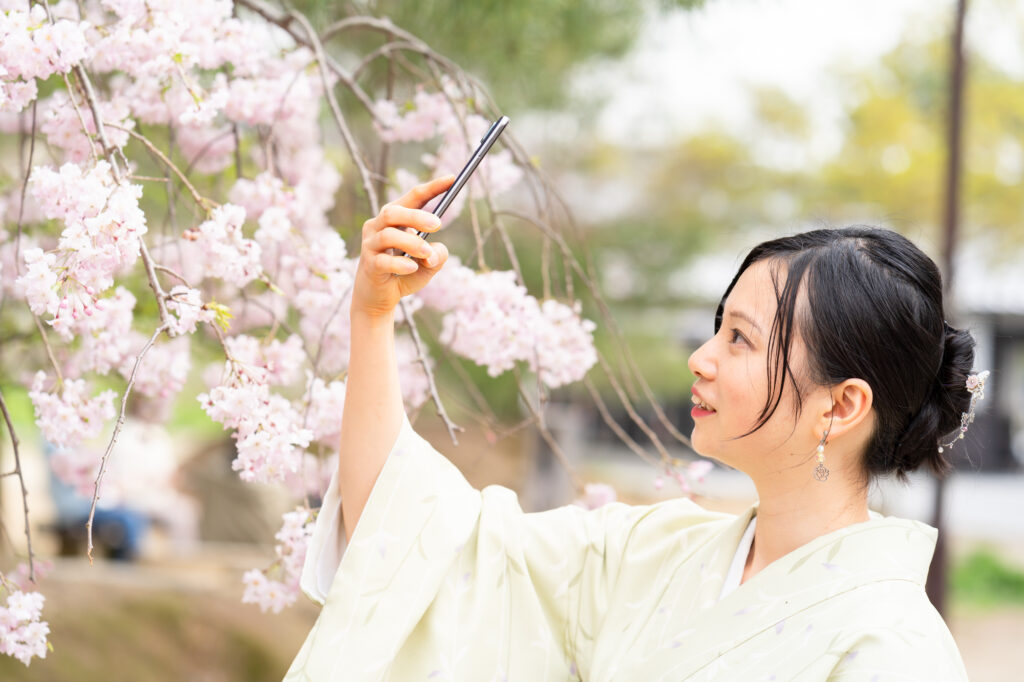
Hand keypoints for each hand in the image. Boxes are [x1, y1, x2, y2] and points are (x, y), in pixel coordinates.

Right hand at [351, 175, 455, 318]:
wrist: (379, 300)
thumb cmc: (403, 275)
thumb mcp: (429, 265)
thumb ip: (438, 255)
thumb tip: (434, 252)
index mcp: (395, 219)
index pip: (413, 197)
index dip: (432, 187)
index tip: (452, 179)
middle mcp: (378, 227)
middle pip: (394, 211)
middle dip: (417, 216)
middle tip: (438, 225)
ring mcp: (371, 245)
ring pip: (389, 234)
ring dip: (412, 243)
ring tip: (427, 254)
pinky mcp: (369, 265)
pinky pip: (383, 261)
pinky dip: (400, 264)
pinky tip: (412, 268)